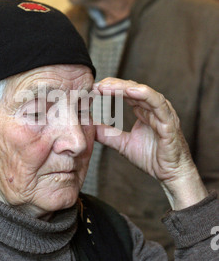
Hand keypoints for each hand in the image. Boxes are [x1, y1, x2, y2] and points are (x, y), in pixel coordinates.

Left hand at [93, 78, 207, 209]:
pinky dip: (144, 94)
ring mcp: (163, 112)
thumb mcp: (123, 144)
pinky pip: (157, 103)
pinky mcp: (169, 121)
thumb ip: (107, 134)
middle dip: (113, 85)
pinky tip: (129, 90)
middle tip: (95, 86)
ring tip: (106, 86)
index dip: (109, 89)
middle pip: (132, 88)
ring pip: (143, 92)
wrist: (170, 174)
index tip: (91, 90)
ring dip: (124, 87)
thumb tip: (89, 127)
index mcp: (144, 110)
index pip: (125, 92)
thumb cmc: (152, 158)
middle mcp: (154, 108)